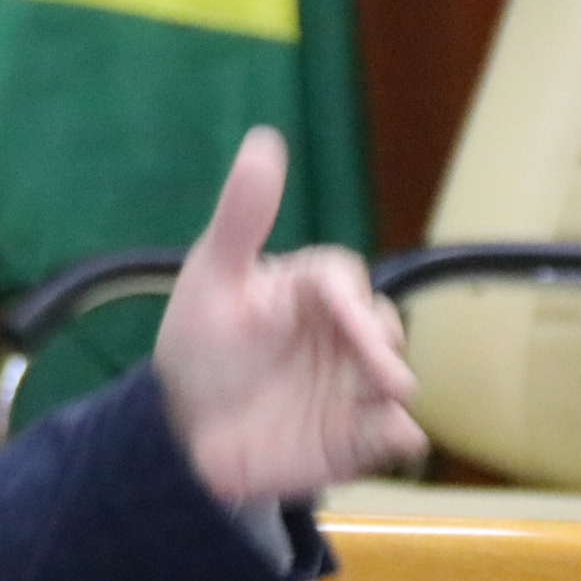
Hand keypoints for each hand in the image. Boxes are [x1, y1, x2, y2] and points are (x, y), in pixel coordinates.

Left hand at [152, 126, 426, 505]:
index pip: (345, 287)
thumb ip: (242, 216)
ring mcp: (355, 387)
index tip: (354, 324)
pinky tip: (395, 440)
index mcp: (315, 292)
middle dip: (383, 355)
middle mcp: (346, 337)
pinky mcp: (356, 435)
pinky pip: (389, 436)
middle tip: (386, 377)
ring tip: (388, 409)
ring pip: (392, 388)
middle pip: (382, 337)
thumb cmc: (203, 339)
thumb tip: (263, 139)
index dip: (353, 308)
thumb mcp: (212, 276)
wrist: (185, 423)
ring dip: (393, 398)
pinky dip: (395, 438)